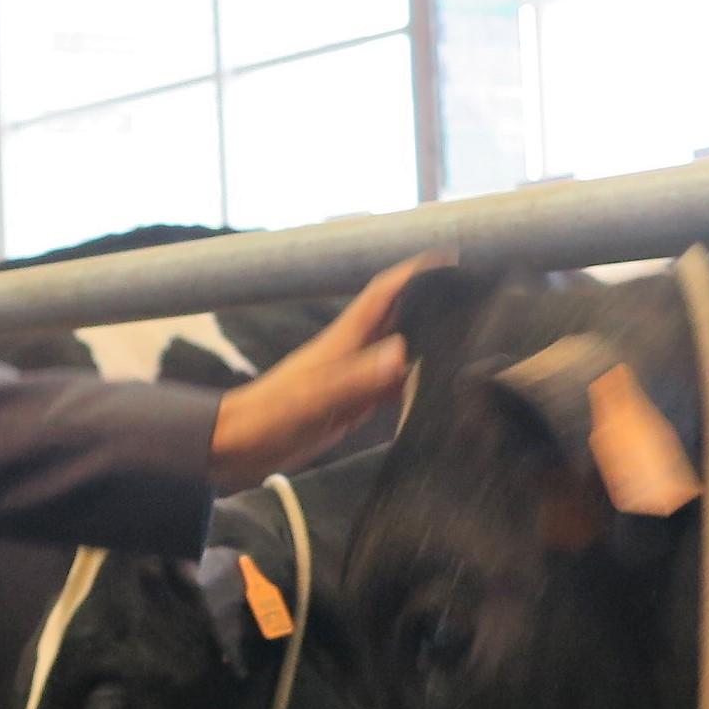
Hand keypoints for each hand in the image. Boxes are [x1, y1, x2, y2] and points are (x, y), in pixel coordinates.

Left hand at [208, 254, 445, 489]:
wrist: (235, 448)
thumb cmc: (267, 419)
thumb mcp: (313, 400)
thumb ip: (355, 379)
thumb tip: (401, 354)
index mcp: (343, 342)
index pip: (385, 294)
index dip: (415, 274)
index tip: (450, 260)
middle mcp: (352, 354)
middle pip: (398, 318)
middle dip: (431, 303)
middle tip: (473, 299)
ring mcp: (351, 378)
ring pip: (397, 350)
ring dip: (426, 341)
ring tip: (467, 338)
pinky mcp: (349, 404)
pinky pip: (389, 385)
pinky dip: (412, 381)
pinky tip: (431, 388)